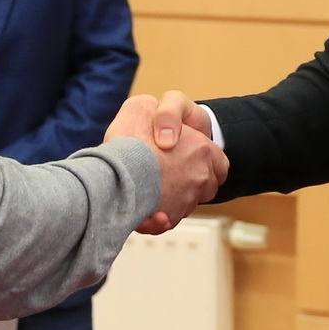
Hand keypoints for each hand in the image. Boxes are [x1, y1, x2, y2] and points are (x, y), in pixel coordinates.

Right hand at [106, 95, 227, 232]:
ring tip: (150, 192)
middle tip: (168, 177)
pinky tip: (147, 212)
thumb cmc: (126, 140)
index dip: (206, 162)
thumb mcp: (141, 107)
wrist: (109, 174)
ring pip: (186, 205)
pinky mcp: (170, 219)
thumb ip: (159, 114)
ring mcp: (186, 200)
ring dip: (173, 201)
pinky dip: (158, 220)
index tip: (188, 161)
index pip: (220, 162)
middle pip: (206, 187)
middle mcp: (200, 176)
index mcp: (202, 148)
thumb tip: (161, 123)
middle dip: (192, 184)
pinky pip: (167, 222)